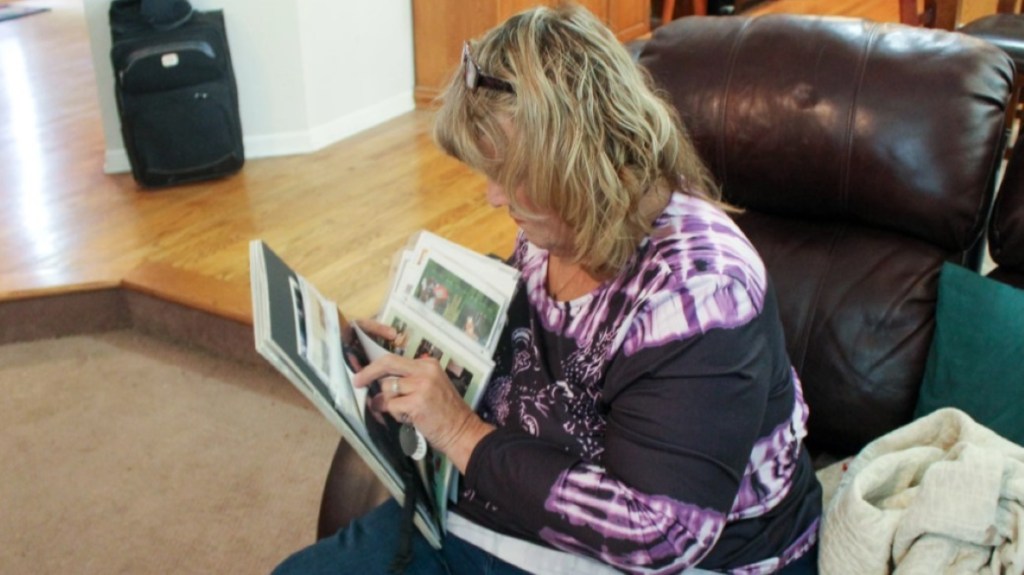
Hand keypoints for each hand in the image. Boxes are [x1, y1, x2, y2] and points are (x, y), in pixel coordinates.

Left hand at [352, 354, 493, 473]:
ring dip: (388, 403)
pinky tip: (409, 419)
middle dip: (368, 373)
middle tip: (357, 382)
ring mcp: (421, 386)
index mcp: (428, 364)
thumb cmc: (445, 412)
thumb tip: (379, 383)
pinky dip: (396, 415)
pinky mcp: (416, 403)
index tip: (364, 373)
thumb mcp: (430, 387)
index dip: (376, 366)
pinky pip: (392, 406)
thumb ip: (408, 381)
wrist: (462, 431)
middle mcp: (425, 371)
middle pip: (387, 364)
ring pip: (387, 389)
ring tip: (404, 413)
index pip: (394, 359)